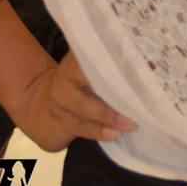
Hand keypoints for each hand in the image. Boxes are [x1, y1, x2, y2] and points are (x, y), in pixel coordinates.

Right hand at [15, 51, 136, 151]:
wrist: (37, 109)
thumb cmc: (77, 86)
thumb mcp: (86, 70)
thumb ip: (109, 64)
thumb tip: (149, 63)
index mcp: (76, 57)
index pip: (92, 51)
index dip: (113, 54)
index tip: (138, 60)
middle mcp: (65, 75)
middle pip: (85, 76)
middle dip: (113, 87)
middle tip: (137, 97)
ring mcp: (60, 99)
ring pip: (83, 105)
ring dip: (108, 115)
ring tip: (130, 123)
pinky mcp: (60, 122)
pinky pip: (80, 126)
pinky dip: (98, 131)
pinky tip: (114, 135)